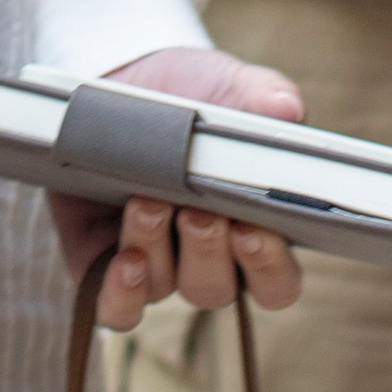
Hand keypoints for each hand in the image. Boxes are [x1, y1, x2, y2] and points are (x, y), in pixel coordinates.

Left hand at [48, 49, 307, 331]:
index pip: (276, 279)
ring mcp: (155, 265)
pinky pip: (118, 309)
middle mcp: (204, 257)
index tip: (254, 229)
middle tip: (198, 212)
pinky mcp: (104, 268)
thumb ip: (259, 95)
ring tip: (146, 202)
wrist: (119, 82)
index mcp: (250, 225)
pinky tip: (125, 262)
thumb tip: (286, 107)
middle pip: (217, 287)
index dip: (269, 266)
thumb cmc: (188, 92)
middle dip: (208, 251)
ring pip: (167, 287)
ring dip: (158, 251)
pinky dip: (123, 295)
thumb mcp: (223, 84)